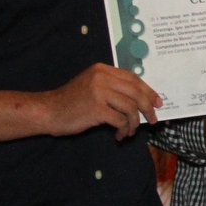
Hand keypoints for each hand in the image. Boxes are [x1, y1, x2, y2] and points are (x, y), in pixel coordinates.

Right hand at [45, 64, 160, 140]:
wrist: (49, 111)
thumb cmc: (71, 102)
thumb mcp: (92, 86)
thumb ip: (113, 88)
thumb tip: (141, 101)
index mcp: (102, 70)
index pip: (133, 78)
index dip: (148, 91)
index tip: (157, 102)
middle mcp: (102, 77)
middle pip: (136, 92)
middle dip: (148, 107)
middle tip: (153, 119)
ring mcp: (99, 92)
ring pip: (130, 108)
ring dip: (134, 123)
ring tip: (129, 131)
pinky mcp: (96, 109)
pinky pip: (120, 120)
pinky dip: (124, 130)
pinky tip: (118, 135)